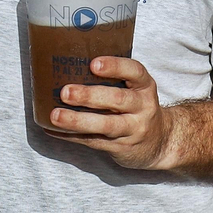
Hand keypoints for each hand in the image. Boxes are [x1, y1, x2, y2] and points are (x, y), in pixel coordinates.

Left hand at [45, 56, 174, 169]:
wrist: (160, 142)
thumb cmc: (137, 107)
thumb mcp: (135, 89)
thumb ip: (113, 80)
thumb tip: (67, 66)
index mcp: (145, 86)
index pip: (134, 72)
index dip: (114, 67)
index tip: (93, 64)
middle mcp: (142, 107)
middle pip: (118, 100)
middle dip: (90, 96)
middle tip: (65, 92)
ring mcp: (133, 130)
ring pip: (106, 125)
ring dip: (78, 120)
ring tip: (55, 115)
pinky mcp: (121, 148)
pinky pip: (93, 141)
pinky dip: (71, 136)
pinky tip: (52, 130)